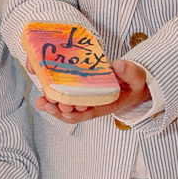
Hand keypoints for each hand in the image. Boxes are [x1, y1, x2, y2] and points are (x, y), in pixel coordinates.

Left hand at [36, 59, 150, 124]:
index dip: (75, 113)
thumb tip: (118, 65)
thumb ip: (130, 72)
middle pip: (72, 113)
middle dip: (58, 110)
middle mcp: (93, 106)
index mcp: (105, 105)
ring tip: (40, 102)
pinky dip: (53, 98)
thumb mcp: (137, 77)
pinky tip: (42, 95)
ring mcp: (85, 101)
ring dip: (52, 106)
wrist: (133, 84)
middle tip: (47, 102)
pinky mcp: (80, 94)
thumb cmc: (134, 83)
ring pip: (65, 109)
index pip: (87, 113)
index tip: (65, 107)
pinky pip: (65, 99)